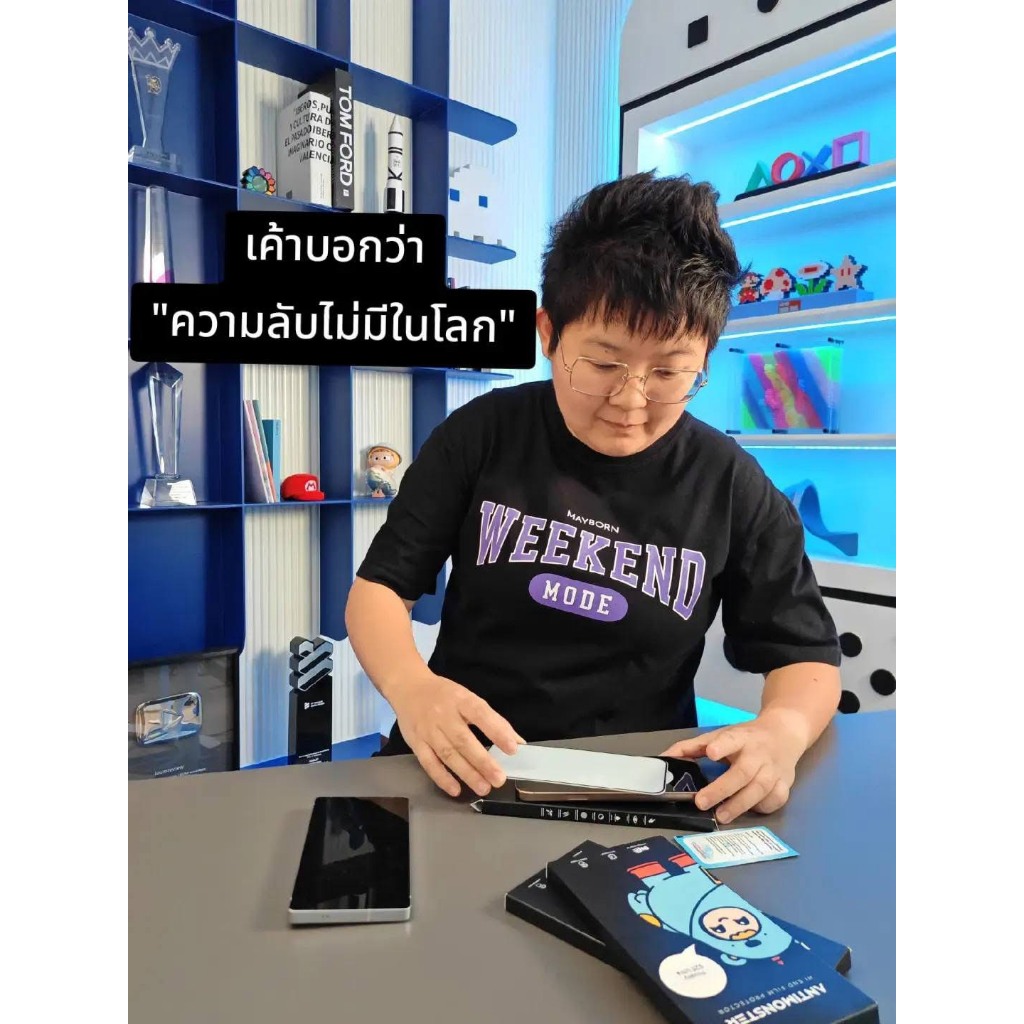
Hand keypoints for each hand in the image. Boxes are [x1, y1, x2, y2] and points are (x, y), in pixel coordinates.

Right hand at [389, 671, 524, 798]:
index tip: (513, 748)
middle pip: (463, 740)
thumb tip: (518, 742)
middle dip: (482, 761)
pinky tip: (455, 789)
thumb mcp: (469, 699)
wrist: (408, 687)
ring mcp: (428, 730)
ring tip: (483, 788)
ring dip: (466, 773)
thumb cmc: (445, 695)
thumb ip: (493, 720)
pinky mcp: (416, 743)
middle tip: (499, 779)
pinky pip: (429, 763)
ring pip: (448, 754)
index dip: (497, 731)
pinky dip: (442, 778)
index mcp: (461, 700)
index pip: (480, 714)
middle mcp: (444, 715)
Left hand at [660, 710, 809, 824]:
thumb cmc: (745, 738)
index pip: (731, 739)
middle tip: (702, 803)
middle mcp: (759, 753)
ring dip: (740, 805)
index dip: (723, 746)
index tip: (711, 753)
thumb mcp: (720, 735)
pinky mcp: (785, 785)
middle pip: (743, 772)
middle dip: (722, 788)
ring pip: (759, 789)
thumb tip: (664, 759)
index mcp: (741, 737)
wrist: (784, 734)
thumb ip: (692, 747)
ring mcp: (774, 770)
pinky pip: (774, 800)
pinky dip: (762, 807)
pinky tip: (748, 811)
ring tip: (721, 816)